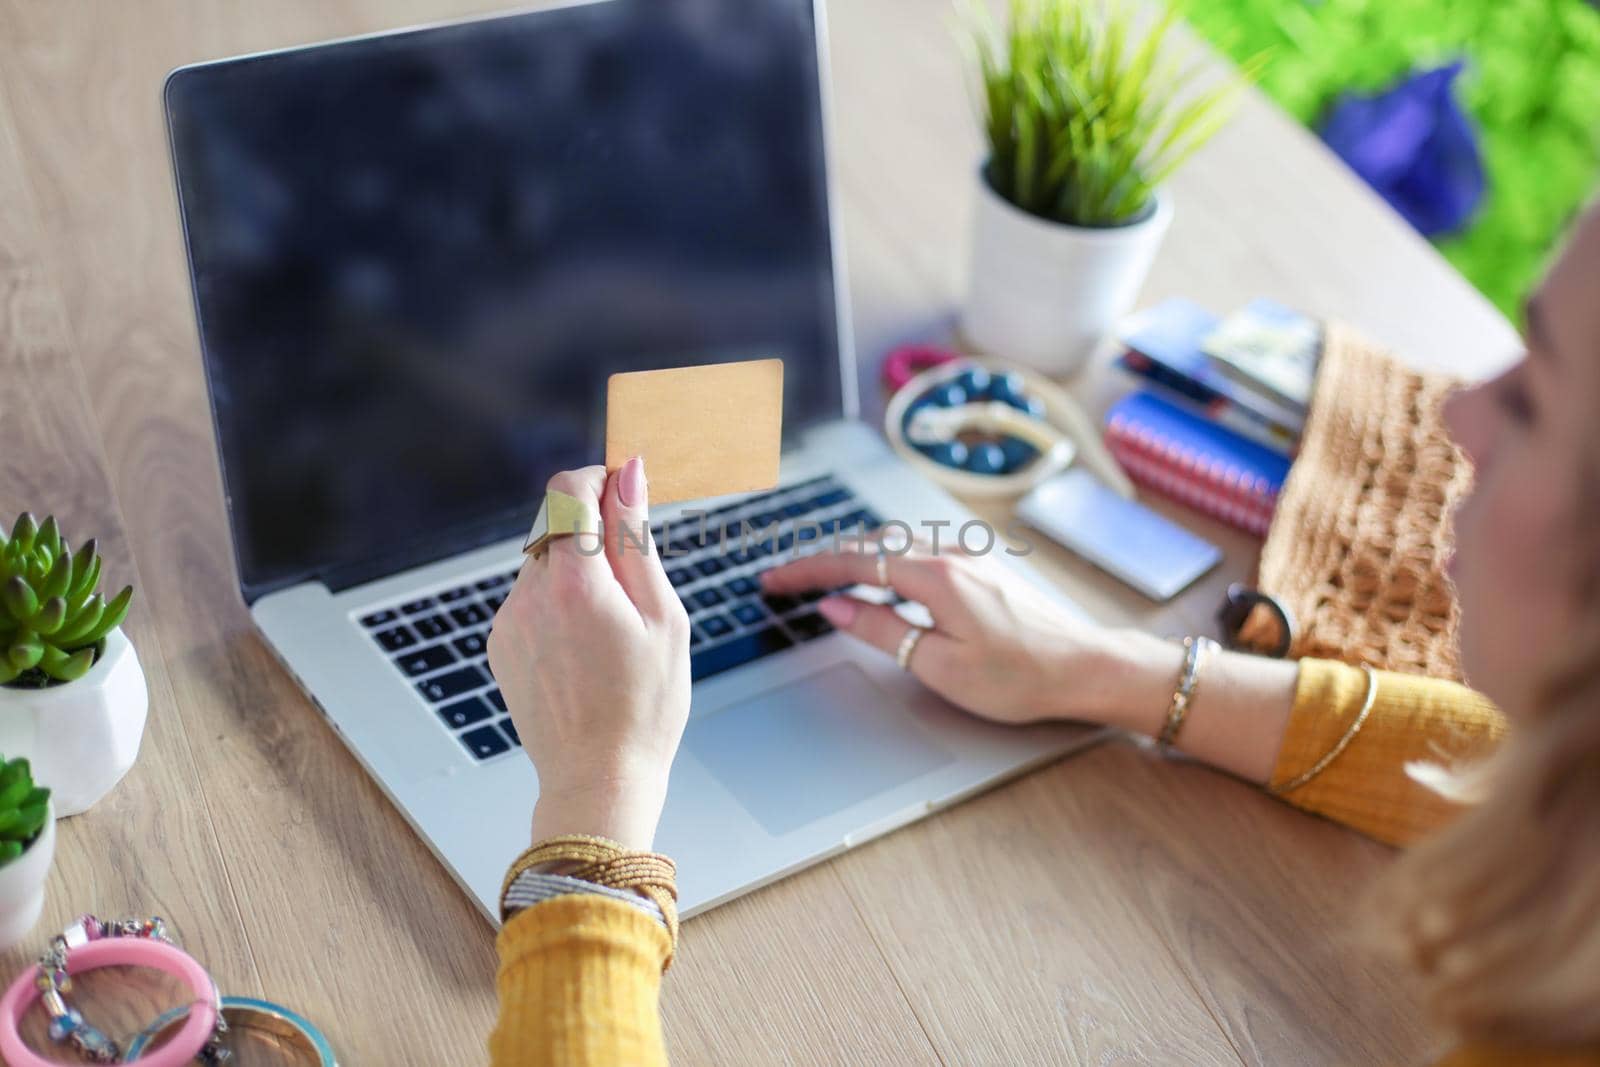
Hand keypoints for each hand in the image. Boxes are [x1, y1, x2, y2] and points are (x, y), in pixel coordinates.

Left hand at [487, 458, 690, 849]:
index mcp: (575, 581)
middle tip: (635, 579)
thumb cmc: (645, 704)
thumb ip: (637, 536)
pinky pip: (531, 599)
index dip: (598, 478)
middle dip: (594, 531)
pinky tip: (587, 650)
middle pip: (555, 523)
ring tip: (612, 630)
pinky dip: (559, 604)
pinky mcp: (500, 644)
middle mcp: (529, 594)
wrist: (598, 780)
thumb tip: (628, 473)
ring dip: (578, 571)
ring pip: (544, 562)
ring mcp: (508, 621)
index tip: (624, 490)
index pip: (568, 488)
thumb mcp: (663, 615)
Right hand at [760, 538, 1176, 727]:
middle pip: (869, 546)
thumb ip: (881, 630)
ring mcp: (969, 557)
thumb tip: (835, 606)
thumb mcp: (939, 664)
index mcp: (936, 575)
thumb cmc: (1021, 676)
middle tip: (784, 581)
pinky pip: (919, 554)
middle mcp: (951, 553)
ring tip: (820, 579)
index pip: (852, 563)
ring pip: (894, 547)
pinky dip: (885, 563)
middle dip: (821, 561)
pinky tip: (880, 582)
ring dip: (852, 559)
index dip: (805, 570)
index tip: (772, 579)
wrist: (1087, 667)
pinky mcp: (981, 569)